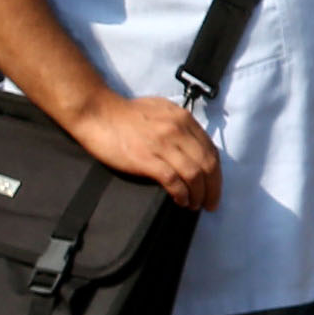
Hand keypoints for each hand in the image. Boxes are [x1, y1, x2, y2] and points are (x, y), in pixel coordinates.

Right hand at [65, 91, 220, 210]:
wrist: (97, 113)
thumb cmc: (124, 113)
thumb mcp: (160, 110)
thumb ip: (178, 124)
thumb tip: (188, 144)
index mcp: (183, 119)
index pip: (211, 149)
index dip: (216, 173)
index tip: (214, 188)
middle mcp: (178, 131)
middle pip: (207, 164)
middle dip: (212, 188)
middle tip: (210, 204)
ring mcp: (162, 145)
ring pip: (194, 174)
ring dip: (198, 194)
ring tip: (195, 205)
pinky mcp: (146, 159)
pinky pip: (173, 180)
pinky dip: (181, 193)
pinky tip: (180, 201)